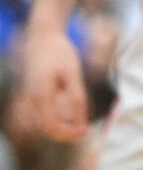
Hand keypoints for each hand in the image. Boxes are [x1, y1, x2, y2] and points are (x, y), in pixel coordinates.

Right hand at [22, 25, 89, 141]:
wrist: (42, 36)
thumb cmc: (58, 51)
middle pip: (46, 128)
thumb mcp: (72, 71)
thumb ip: (76, 95)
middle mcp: (32, 100)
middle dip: (65, 132)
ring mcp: (30, 98)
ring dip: (60, 126)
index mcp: (41, 96)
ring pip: (43, 123)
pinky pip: (42, 114)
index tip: (85, 132)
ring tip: (79, 123)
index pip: (51, 126)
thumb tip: (81, 118)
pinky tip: (70, 113)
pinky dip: (55, 118)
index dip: (68, 133)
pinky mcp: (33, 95)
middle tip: (84, 131)